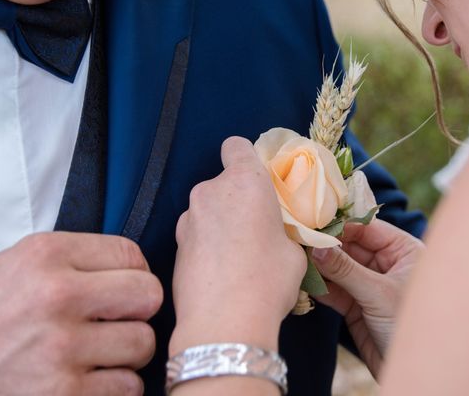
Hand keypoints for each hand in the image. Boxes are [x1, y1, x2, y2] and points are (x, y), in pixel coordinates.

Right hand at [0, 232, 162, 394]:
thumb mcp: (19, 268)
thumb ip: (77, 262)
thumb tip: (139, 270)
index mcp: (46, 256)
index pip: (132, 256)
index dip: (131, 275)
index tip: (116, 291)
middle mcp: (54, 297)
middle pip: (150, 296)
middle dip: (137, 312)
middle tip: (114, 323)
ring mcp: (59, 350)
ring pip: (143, 344)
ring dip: (126, 354)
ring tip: (93, 355)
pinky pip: (127, 387)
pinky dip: (113, 389)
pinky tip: (82, 382)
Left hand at [171, 137, 306, 354]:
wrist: (223, 323)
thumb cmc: (269, 278)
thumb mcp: (294, 250)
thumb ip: (282, 229)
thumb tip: (276, 236)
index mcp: (245, 182)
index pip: (236, 146)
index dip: (247, 159)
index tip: (259, 183)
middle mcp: (210, 192)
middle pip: (223, 184)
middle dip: (237, 200)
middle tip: (256, 230)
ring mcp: (187, 220)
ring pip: (208, 211)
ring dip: (221, 225)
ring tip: (238, 258)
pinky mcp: (174, 247)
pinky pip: (197, 236)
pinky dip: (207, 247)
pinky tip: (221, 274)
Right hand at [312, 219, 422, 377]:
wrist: (415, 371)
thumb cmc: (412, 326)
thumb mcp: (378, 293)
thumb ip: (345, 269)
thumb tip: (316, 247)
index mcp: (404, 251)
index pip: (367, 229)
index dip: (341, 227)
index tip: (314, 225)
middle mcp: (388, 264)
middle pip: (350, 247)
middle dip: (326, 246)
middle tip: (300, 241)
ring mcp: (371, 285)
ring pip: (339, 269)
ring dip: (320, 267)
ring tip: (297, 260)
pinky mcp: (357, 307)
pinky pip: (334, 290)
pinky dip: (320, 287)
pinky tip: (304, 281)